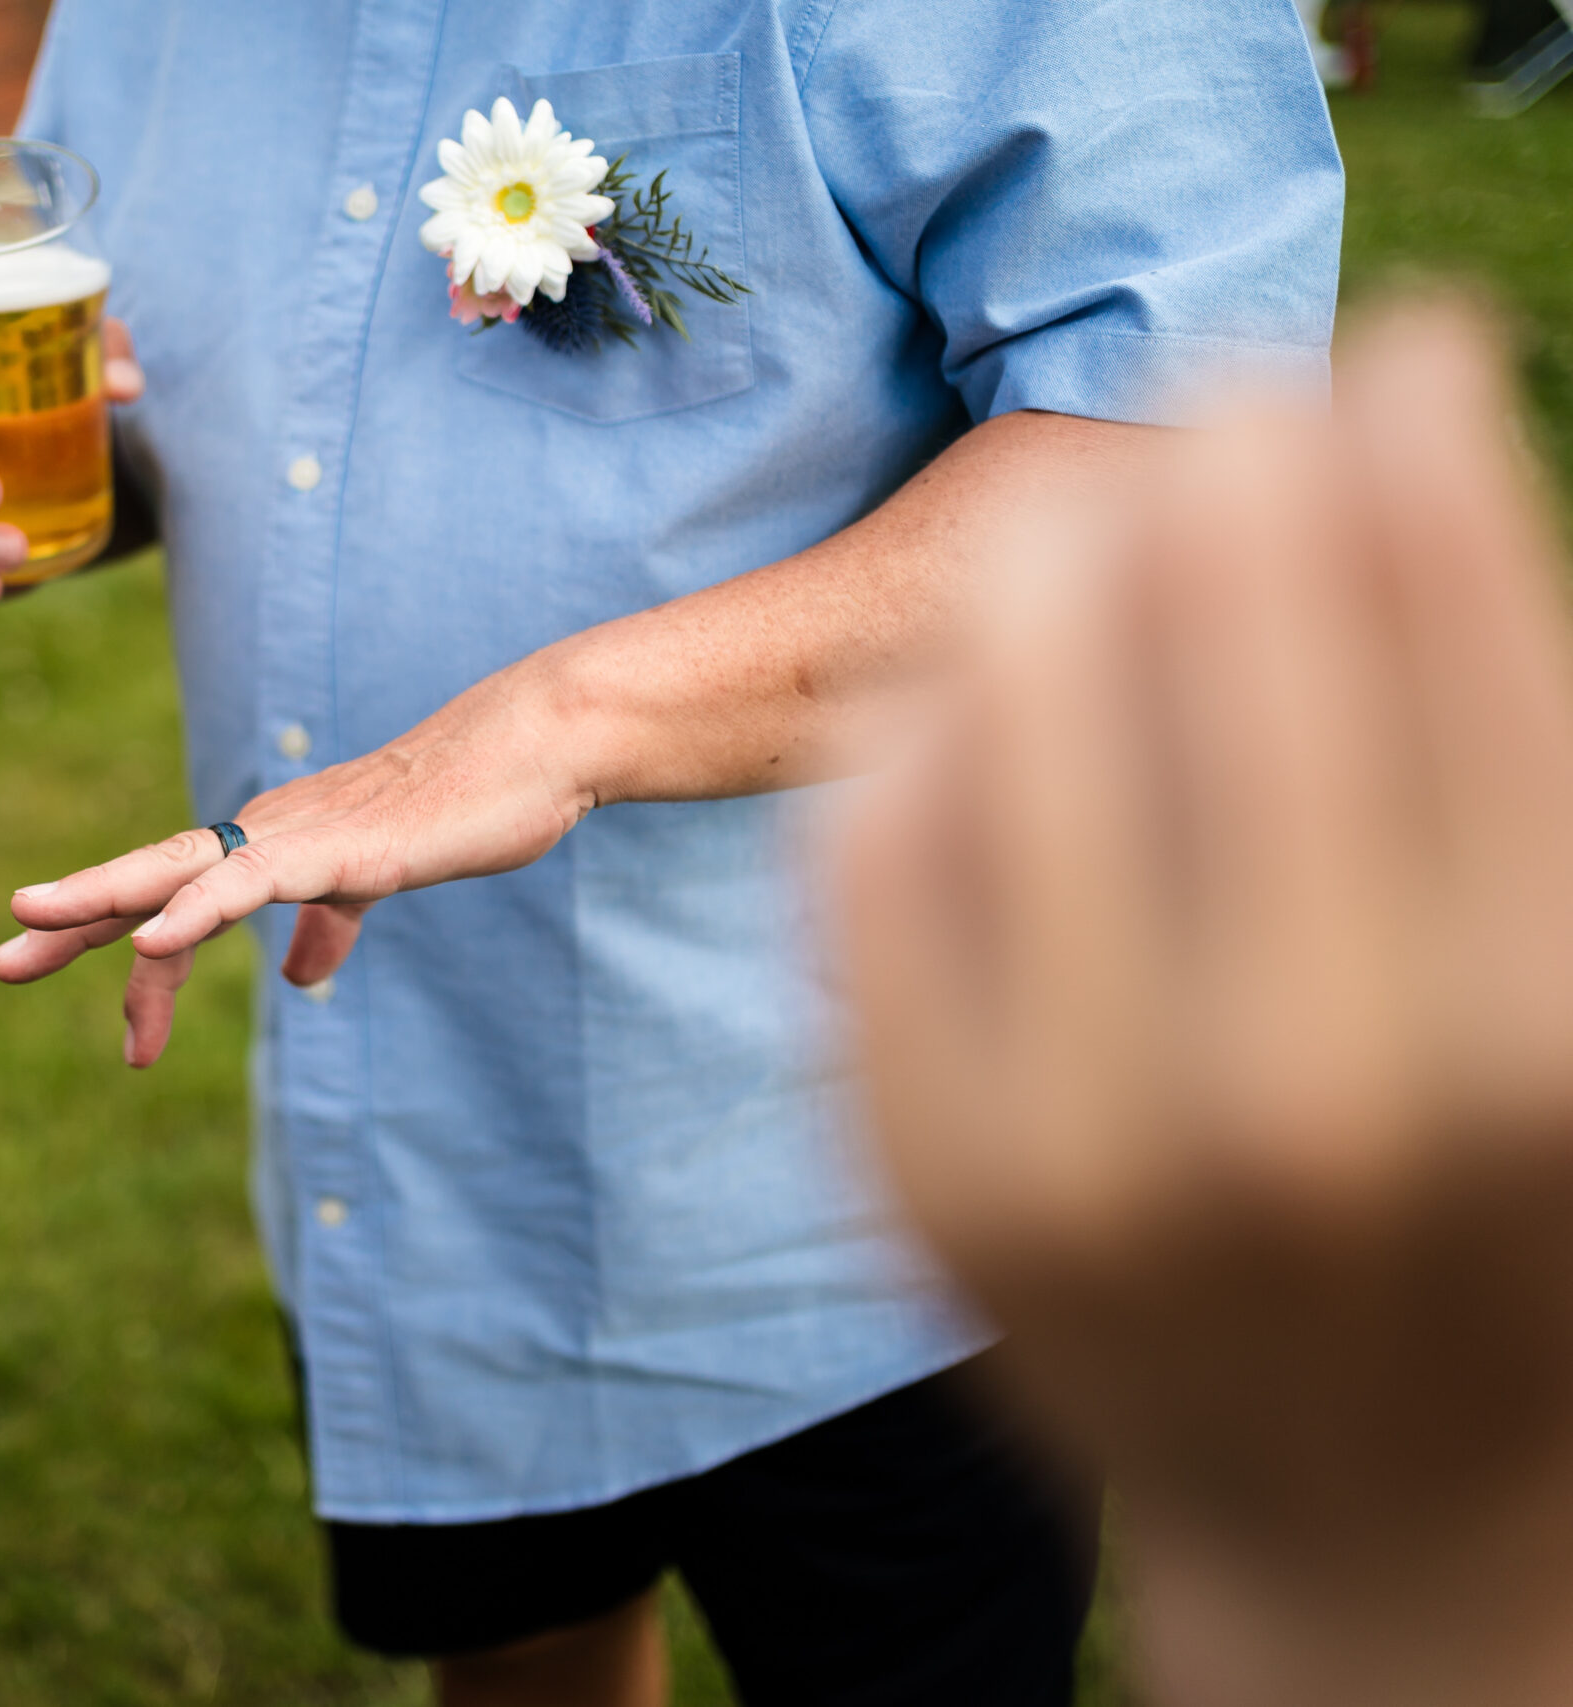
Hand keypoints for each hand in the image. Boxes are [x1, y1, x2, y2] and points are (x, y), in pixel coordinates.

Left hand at [0, 658, 590, 1065]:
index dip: (127, 954)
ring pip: (177, 870)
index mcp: (266, 848)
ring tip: (29, 921)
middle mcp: (261, 835)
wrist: (528, 753)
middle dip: (70, 919)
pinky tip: (148, 942)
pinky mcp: (334, 850)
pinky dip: (191, 911)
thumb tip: (300, 978)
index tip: (112, 1029)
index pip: (174, 901)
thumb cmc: (458, 810)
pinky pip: (246, 882)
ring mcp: (293, 838)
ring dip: (99, 897)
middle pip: (147, 878)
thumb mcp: (373, 884)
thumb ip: (329, 926)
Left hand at [840, 303, 1572, 1704]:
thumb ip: (1502, 740)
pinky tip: (978, 671)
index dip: (1414, 454)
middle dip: (1223, 474)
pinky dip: (923, 727)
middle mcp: (1290, 1104)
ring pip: (1016, 732)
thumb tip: (1401, 401)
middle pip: (1226, 662)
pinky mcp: (916, 1167)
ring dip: (1048, 568)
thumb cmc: (1509, 1214)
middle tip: (1217, 383)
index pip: (1453, 650)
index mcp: (1515, 1049)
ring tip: (1086, 504)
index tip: (1396, 349)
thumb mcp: (1559, 994)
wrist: (1361, 1506)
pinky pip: (881, 860)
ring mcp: (1070, 1149)